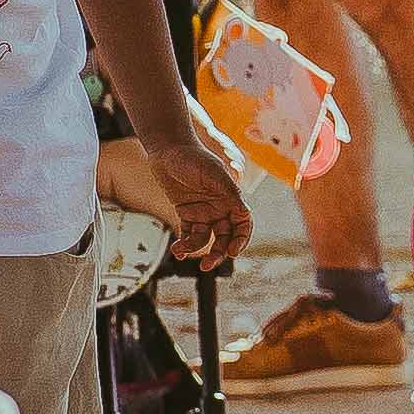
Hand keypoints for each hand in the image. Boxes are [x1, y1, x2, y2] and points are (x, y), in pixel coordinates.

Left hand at [153, 136, 251, 267]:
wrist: (168, 149)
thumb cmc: (193, 157)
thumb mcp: (214, 174)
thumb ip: (230, 193)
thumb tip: (244, 213)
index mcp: (231, 198)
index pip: (243, 224)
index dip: (241, 240)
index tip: (232, 252)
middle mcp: (220, 207)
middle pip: (225, 237)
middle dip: (218, 253)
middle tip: (207, 265)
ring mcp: (203, 211)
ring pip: (206, 239)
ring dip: (196, 249)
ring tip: (181, 250)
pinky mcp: (187, 213)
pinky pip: (189, 234)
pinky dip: (184, 244)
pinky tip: (178, 249)